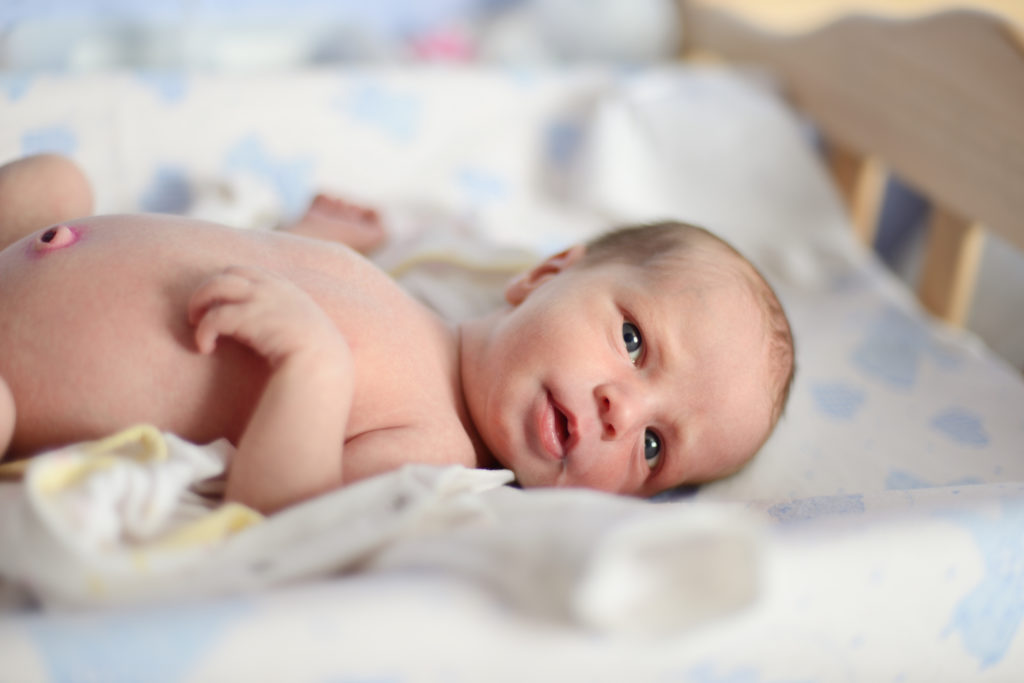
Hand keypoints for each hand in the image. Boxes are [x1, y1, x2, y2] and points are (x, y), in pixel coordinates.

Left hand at [187, 265, 345, 367]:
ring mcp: (259, 300)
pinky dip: (203, 331)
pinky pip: (213, 317)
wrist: (322, 362)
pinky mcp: (247, 318)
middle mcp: (270, 287)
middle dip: (208, 290)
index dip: (228, 284)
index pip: (246, 272)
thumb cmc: (315, 351)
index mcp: (284, 287)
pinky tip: (205, 347)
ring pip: (214, 286)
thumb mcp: (305, 322)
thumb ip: (287, 313)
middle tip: (199, 313)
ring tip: (196, 324)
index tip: (221, 304)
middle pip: (226, 274)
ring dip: (198, 303)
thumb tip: (269, 325)